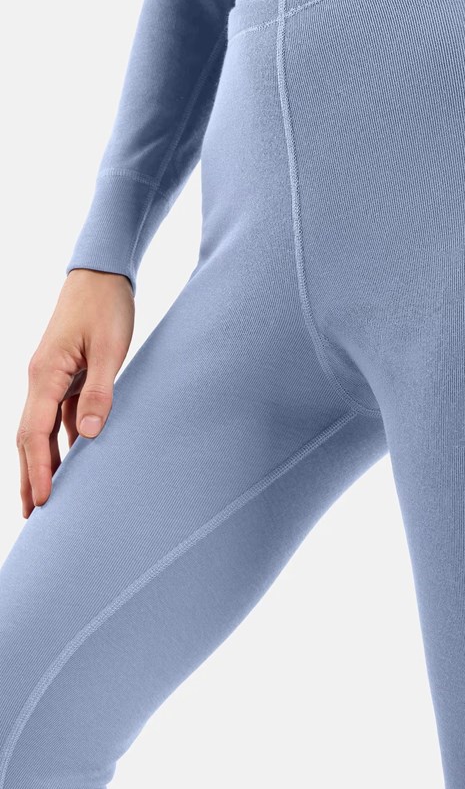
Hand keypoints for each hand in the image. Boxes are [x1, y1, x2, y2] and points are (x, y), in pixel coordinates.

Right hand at [16, 269, 134, 517]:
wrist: (103, 273)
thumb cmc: (107, 306)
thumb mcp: (110, 349)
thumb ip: (101, 392)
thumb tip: (89, 436)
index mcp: (46, 375)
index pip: (34, 434)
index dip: (38, 471)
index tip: (44, 502)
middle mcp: (42, 380)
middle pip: (29, 438)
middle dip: (30, 477)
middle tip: (34, 515)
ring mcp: (53, 378)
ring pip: (43, 430)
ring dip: (44, 463)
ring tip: (47, 498)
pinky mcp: (69, 376)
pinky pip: (61, 417)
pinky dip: (62, 442)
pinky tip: (73, 462)